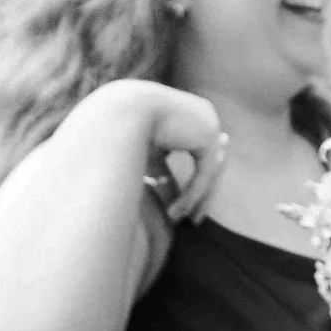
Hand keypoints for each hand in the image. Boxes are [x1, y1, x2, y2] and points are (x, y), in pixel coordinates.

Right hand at [86, 79, 227, 221]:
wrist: (120, 110)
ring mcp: (210, 124)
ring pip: (209, 171)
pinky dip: (192, 194)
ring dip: (195, 199)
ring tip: (182, 220)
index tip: (184, 200)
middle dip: (200, 193)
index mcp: (191, 115)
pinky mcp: (209, 136)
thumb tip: (165, 187)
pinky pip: (204, 173)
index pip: (199, 152)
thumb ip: (160, 169)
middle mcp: (205, 116)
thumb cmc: (122, 128)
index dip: (193, 179)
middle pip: (209, 163)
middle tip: (193, 217)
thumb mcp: (146, 154)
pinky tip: (178, 212)